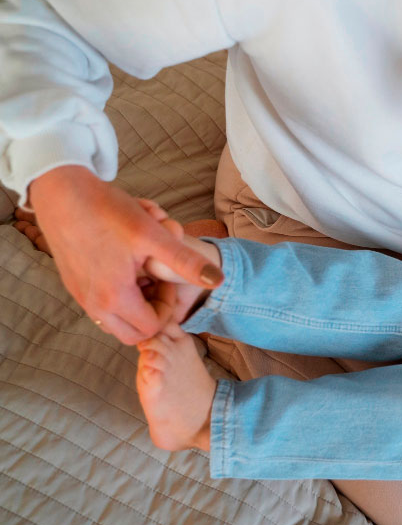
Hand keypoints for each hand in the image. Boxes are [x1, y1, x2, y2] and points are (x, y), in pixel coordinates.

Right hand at [27, 166, 223, 343]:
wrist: (61, 193)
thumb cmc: (107, 212)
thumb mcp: (154, 235)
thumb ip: (185, 262)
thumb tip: (217, 280)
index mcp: (114, 297)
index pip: (152, 327)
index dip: (167, 306)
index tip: (167, 279)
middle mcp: (93, 304)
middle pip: (133, 332)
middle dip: (151, 311)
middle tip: (157, 281)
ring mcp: (80, 296)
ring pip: (115, 319)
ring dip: (134, 302)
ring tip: (142, 269)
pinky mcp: (73, 284)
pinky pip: (100, 304)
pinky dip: (118, 292)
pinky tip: (125, 261)